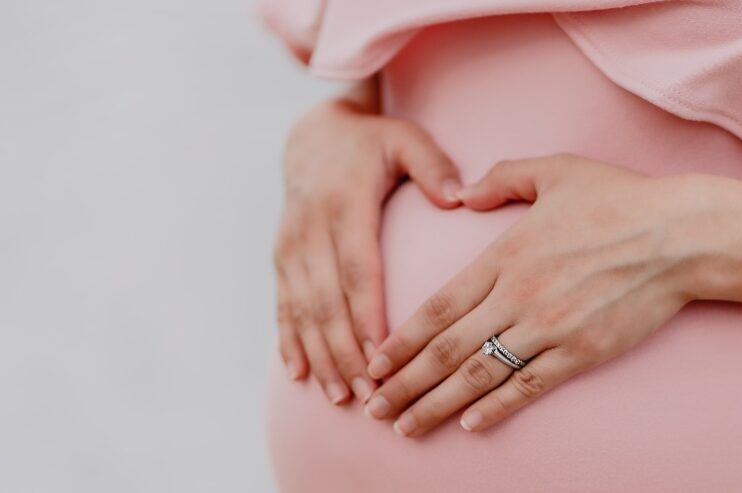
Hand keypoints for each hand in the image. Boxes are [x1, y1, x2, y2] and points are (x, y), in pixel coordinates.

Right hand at [274, 98, 462, 404]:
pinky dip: (289, 342)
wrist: (312, 135)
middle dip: (346, 352)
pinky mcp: (282, 259)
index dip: (366, 314)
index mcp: (345, 206)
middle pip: (327, 301)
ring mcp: (291, 248)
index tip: (382, 354)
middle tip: (370, 393)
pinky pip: (283, 306)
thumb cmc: (372, 142)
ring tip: (341, 396)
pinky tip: (299, 375)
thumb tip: (459, 197)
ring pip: (302, 311)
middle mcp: (311, 230)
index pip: (358, 270)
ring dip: (320, 356)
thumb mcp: (405, 140)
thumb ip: (433, 167)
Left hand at [361, 154, 729, 435]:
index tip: (374, 362)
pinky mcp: (581, 352)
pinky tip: (470, 425)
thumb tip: (463, 192)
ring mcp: (549, 328)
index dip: (402, 340)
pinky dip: (497, 408)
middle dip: (404, 383)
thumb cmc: (620, 199)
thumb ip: (502, 178)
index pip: (438, 307)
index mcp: (504, 255)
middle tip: (373, 408)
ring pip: (479, 376)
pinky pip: (529, 387)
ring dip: (437, 405)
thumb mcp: (556, 170)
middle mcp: (518, 296)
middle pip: (447, 349)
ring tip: (406, 426)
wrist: (679, 236)